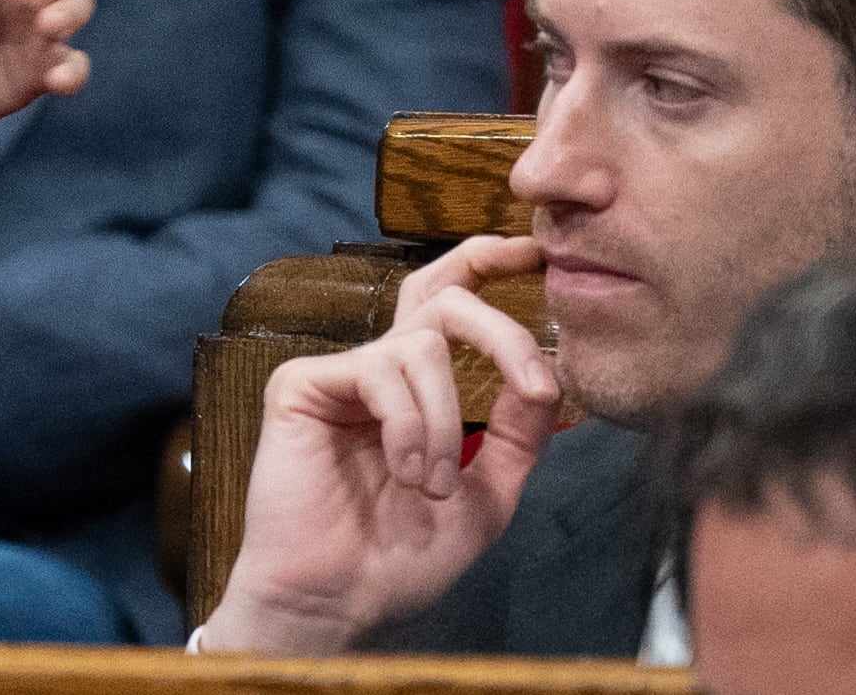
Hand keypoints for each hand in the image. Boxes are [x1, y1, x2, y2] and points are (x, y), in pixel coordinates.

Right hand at [198, 236, 560, 655]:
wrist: (337, 600)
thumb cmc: (401, 557)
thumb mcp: (487, 496)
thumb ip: (518, 435)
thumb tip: (553, 376)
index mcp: (421, 386)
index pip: (454, 302)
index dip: (488, 263)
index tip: (536, 256)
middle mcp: (382, 367)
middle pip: (444, 296)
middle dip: (502, 331)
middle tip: (534, 384)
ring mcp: (341, 373)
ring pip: (423, 345)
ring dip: (445, 422)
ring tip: (432, 485)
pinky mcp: (302, 383)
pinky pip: (380, 369)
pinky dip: (408, 425)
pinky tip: (404, 472)